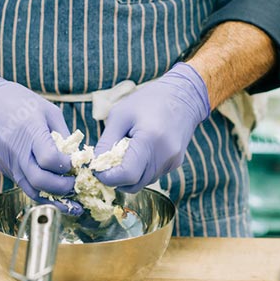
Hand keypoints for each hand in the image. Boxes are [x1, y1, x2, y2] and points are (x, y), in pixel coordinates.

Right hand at [0, 68, 75, 202]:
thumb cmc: (18, 101)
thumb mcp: (48, 110)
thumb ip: (63, 134)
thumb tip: (77, 156)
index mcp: (30, 131)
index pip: (50, 159)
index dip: (67, 166)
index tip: (76, 163)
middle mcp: (17, 151)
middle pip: (40, 181)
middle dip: (62, 188)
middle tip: (75, 184)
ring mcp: (8, 162)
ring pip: (31, 190)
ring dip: (52, 197)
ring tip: (68, 195)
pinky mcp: (4, 168)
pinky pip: (24, 185)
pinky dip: (40, 191)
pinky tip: (52, 189)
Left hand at [94, 63, 209, 192]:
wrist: (183, 96)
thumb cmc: (148, 101)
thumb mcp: (120, 115)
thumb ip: (106, 142)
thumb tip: (96, 165)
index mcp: (150, 140)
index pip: (126, 175)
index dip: (108, 176)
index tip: (97, 168)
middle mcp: (165, 156)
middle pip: (134, 184)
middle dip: (116, 178)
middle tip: (107, 162)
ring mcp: (172, 162)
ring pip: (142, 182)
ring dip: (128, 175)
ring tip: (124, 152)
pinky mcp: (175, 164)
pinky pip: (151, 176)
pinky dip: (140, 170)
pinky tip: (138, 151)